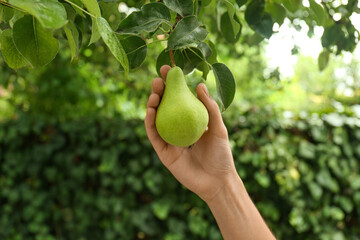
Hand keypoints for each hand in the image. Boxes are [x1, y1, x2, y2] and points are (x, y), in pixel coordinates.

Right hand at [145, 65, 236, 201]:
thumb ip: (210, 107)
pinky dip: (150, 122)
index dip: (172, 85)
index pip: (179, 100)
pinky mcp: (163, 152)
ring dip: (152, 104)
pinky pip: (154, 135)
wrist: (218, 181)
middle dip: (160, 91)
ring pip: (156, 119)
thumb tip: (199, 84)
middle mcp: (177, 129)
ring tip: (155, 92)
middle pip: (165, 107)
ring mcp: (169, 140)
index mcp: (190, 122)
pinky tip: (151, 110)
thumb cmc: (221, 155)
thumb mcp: (219, 128)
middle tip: (158, 78)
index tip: (168, 70)